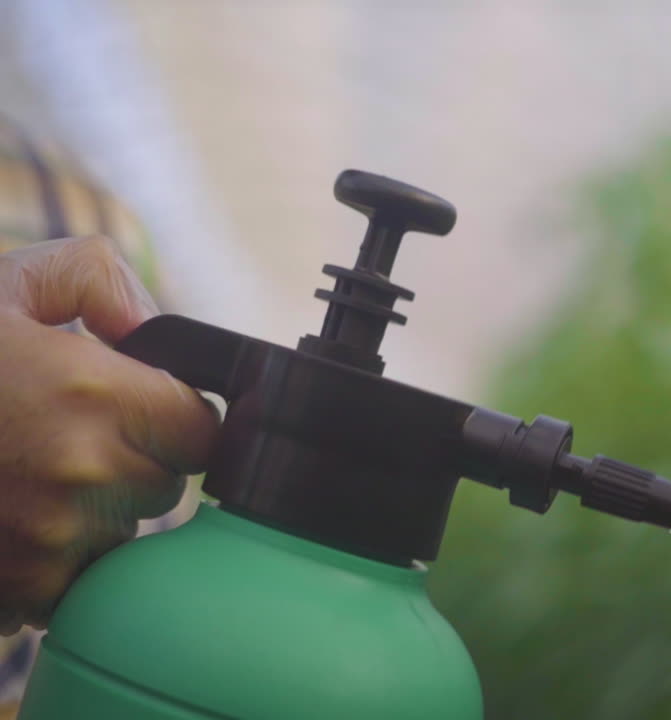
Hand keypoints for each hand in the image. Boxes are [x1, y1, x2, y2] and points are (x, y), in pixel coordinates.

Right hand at [0, 236, 218, 633]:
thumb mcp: (5, 284)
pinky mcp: (18, 595)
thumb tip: (152, 328)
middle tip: (57, 438)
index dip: (167, 417)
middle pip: (164, 488)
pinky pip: (70, 586)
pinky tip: (0, 521)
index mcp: (95, 394)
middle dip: (127, 464)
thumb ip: (97, 280)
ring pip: (119, 539)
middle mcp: (83, 474)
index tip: (130, 410)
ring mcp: (49, 544)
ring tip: (18, 478)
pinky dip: (45, 564)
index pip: (202, 431)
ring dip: (87, 518)